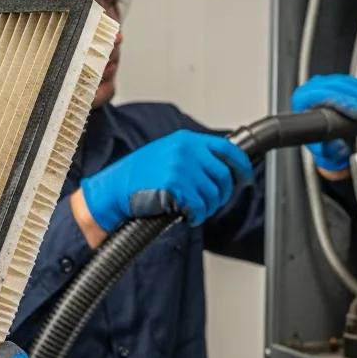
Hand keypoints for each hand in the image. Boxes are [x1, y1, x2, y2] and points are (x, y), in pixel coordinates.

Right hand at [79, 130, 253, 232]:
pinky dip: (195, 217)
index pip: (226, 149)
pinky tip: (184, 216)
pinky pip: (199, 208)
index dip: (240, 166)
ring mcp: (181, 169)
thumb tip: (219, 166)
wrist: (112, 190)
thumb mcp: (164, 154)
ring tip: (191, 211)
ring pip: (213, 195)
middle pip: (224, 176)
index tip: (244, 177)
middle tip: (210, 204)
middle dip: (221, 195)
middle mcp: (186, 151)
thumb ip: (191, 156)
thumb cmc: (135, 176)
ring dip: (206, 208)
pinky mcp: (176, 188)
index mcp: (185, 140)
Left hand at [291, 75, 356, 174]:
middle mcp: (314, 87)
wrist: (329, 138)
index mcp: (302, 99)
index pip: (322, 94)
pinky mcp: (344, 81)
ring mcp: (329, 82)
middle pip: (338, 85)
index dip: (344, 102)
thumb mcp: (324, 151)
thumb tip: (339, 147)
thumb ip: (330, 151)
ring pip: (349, 82)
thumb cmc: (322, 142)